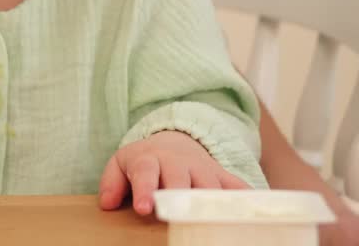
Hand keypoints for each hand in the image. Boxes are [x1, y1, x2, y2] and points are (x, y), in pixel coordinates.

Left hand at [99, 130, 247, 215]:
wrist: (173, 141)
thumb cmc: (144, 161)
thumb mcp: (121, 164)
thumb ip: (112, 182)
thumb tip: (107, 204)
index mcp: (149, 159)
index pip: (145, 172)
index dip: (145, 189)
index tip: (144, 208)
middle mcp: (177, 162)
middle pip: (180, 177)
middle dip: (179, 194)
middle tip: (178, 213)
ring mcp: (201, 167)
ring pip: (208, 183)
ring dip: (209, 198)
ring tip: (211, 217)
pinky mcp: (220, 174)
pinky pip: (235, 183)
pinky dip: (244, 194)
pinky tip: (250, 206)